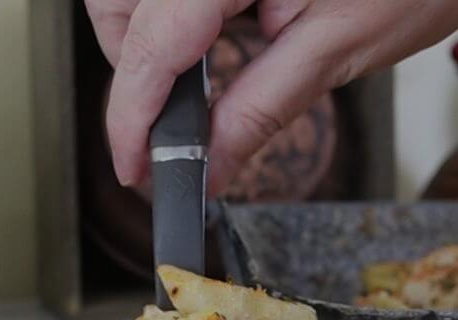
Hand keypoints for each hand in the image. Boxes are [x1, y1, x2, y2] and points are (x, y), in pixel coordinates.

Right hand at [85, 0, 457, 191]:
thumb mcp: (339, 50)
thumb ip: (259, 110)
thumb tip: (209, 167)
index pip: (153, 44)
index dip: (133, 116)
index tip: (135, 165)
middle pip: (118, 6)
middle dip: (133, 68)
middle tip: (169, 121)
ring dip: (149, 39)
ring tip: (197, 77)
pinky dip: (177, 16)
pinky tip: (216, 37)